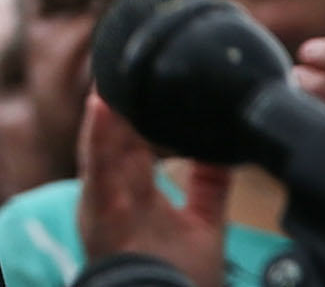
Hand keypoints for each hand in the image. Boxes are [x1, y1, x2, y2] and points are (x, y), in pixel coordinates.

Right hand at [74, 93, 226, 286]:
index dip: (134, 110)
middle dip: (115, 102)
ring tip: (109, 75)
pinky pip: (96, 169)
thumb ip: (209, 187)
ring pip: (102, 146)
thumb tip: (228, 149)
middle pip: (115, 138)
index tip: (141, 74)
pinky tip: (100, 106)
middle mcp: (117, 193)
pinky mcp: (99, 212)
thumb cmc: (181, 277)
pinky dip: (97, 136)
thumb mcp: (203, 225)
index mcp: (136, 193)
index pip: (133, 141)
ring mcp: (105, 202)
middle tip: (122, 60)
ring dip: (104, 110)